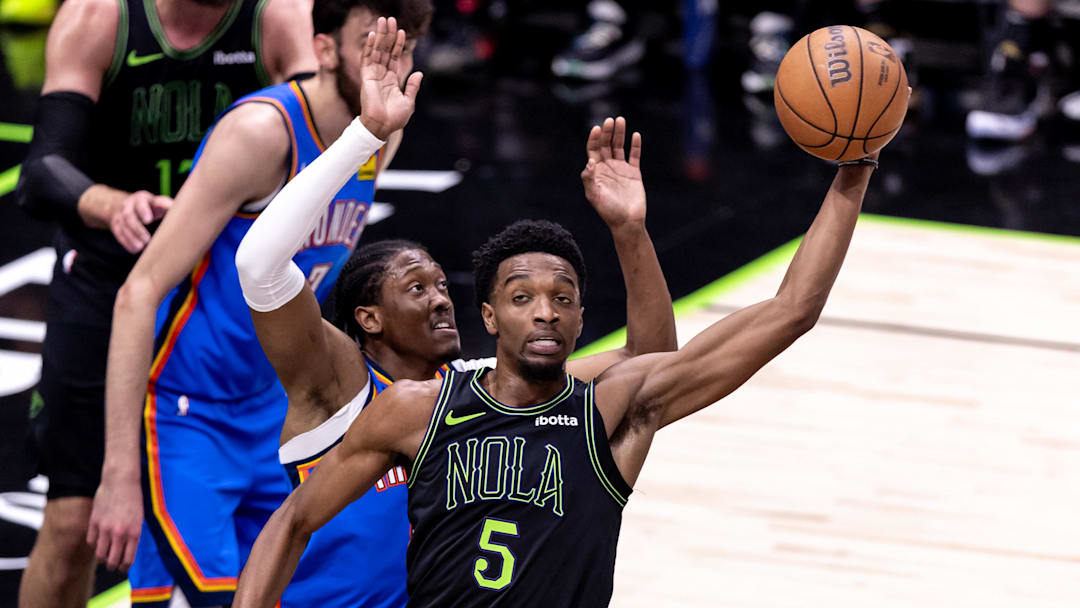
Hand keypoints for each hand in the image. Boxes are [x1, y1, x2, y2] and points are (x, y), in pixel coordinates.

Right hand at [87, 473, 143, 569]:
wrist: (121, 481)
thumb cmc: (134, 499)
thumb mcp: (139, 518)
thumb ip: (133, 535)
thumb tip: (126, 552)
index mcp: (134, 533)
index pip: (128, 559)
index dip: (124, 567)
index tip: (123, 569)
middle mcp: (119, 533)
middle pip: (112, 560)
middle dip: (112, 566)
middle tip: (112, 566)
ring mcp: (105, 528)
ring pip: (99, 554)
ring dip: (102, 559)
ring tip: (104, 557)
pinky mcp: (94, 522)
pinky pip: (91, 541)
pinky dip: (94, 545)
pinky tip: (98, 543)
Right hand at [109, 190, 171, 253]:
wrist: (130, 205)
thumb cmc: (152, 206)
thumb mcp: (159, 203)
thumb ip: (167, 206)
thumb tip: (181, 208)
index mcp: (141, 198)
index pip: (140, 203)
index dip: (143, 211)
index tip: (149, 220)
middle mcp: (128, 205)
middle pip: (129, 216)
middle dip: (137, 229)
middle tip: (147, 240)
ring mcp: (120, 214)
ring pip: (122, 226)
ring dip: (131, 237)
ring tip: (140, 247)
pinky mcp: (116, 224)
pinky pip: (118, 233)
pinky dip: (126, 242)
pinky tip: (134, 250)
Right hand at [358, 17, 422, 139]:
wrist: (382, 126)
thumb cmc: (394, 118)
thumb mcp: (409, 101)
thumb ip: (412, 86)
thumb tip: (419, 73)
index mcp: (392, 80)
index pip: (395, 58)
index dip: (398, 45)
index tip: (402, 31)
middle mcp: (382, 75)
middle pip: (386, 50)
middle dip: (388, 35)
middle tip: (390, 19)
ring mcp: (374, 74)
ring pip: (377, 51)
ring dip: (380, 36)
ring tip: (383, 21)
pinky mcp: (366, 77)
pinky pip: (367, 58)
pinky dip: (369, 47)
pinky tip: (372, 35)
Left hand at [581, 117, 645, 228]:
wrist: (627, 222)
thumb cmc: (608, 211)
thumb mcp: (594, 196)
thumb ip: (589, 179)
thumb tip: (589, 162)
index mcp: (596, 172)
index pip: (593, 150)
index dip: (594, 138)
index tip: (597, 128)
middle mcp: (607, 168)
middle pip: (606, 145)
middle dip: (607, 132)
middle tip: (611, 120)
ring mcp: (621, 169)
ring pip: (619, 147)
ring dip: (620, 134)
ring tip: (621, 120)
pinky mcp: (634, 173)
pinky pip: (634, 156)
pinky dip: (635, 145)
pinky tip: (635, 135)